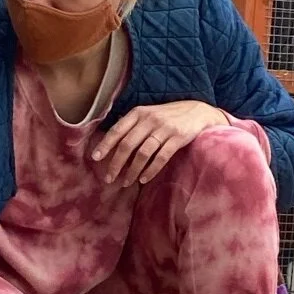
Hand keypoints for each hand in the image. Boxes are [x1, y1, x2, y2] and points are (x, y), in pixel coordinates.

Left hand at [91, 100, 229, 188]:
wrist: (198, 111)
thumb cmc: (168, 115)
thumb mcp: (149, 113)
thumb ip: (132, 124)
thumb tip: (111, 140)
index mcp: (139, 113)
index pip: (117, 130)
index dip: (105, 144)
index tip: (95, 158)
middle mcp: (149, 119)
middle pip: (127, 144)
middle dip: (116, 163)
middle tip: (109, 178)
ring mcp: (164, 129)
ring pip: (143, 153)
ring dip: (132, 170)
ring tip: (126, 183)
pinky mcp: (178, 138)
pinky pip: (161, 158)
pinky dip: (150, 170)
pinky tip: (143, 179)